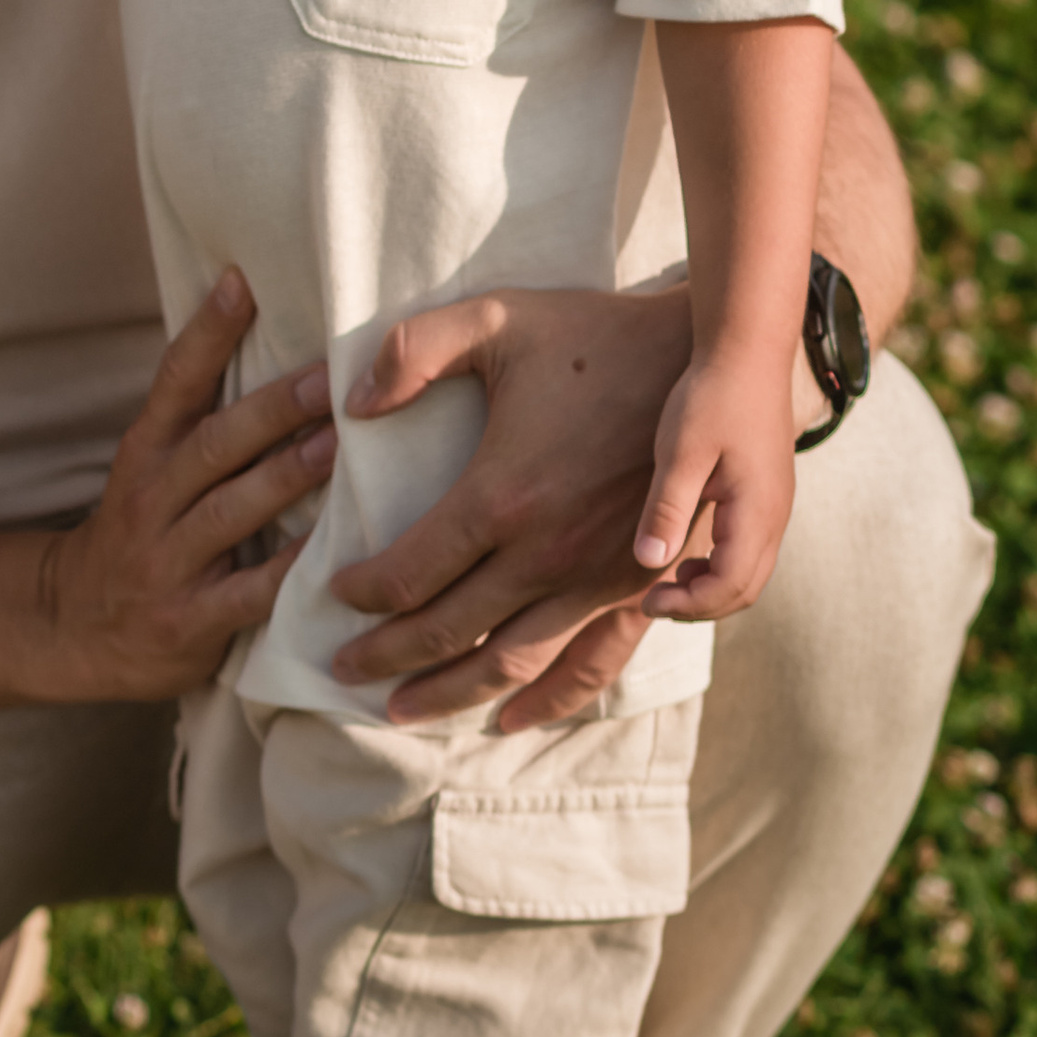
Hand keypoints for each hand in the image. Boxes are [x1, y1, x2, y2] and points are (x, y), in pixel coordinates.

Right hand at [39, 271, 336, 701]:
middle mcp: (151, 499)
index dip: (206, 333)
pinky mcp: (189, 621)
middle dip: (271, 410)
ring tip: (337, 446)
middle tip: (328, 377)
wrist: (76, 626)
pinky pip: (245, 595)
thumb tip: (263, 331)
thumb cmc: (142, 529)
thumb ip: (203, 415)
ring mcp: (167, 561)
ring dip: (284, 478)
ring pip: (229, 512)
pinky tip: (329, 554)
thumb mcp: (151, 466)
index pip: (173, 382)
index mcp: (146, 453)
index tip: (241, 282)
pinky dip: (287, 573)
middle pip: (213, 445)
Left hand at [326, 285, 709, 729]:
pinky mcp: (637, 586)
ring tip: (400, 712)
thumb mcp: (495, 319)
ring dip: (450, 694)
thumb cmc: (592, 334)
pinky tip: (510, 718)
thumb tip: (353, 405)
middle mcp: (547, 553)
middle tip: (341, 670)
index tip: (333, 594)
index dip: (362, 591)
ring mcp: (596, 579)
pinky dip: (547, 699)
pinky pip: (590, 663)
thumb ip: (412, 351)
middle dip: (385, 656)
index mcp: (503, 495)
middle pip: (446, 631)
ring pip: (509, 663)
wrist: (702, 354)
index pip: (410, 572)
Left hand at [633, 338, 798, 625]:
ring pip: (751, 572)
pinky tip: (686, 550)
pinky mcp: (766, 493)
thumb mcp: (682, 452)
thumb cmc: (713, 395)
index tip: (645, 599)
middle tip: (651, 600)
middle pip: (745, 589)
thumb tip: (650, 563)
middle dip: (700, 605)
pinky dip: (720, 565)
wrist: (748, 349)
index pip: (729, 586)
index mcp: (757, 511)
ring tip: (667, 580)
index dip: (688, 603)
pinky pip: (750, 549)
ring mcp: (775, 505)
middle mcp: (774, 516)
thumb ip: (668, 508)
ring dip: (711, 587)